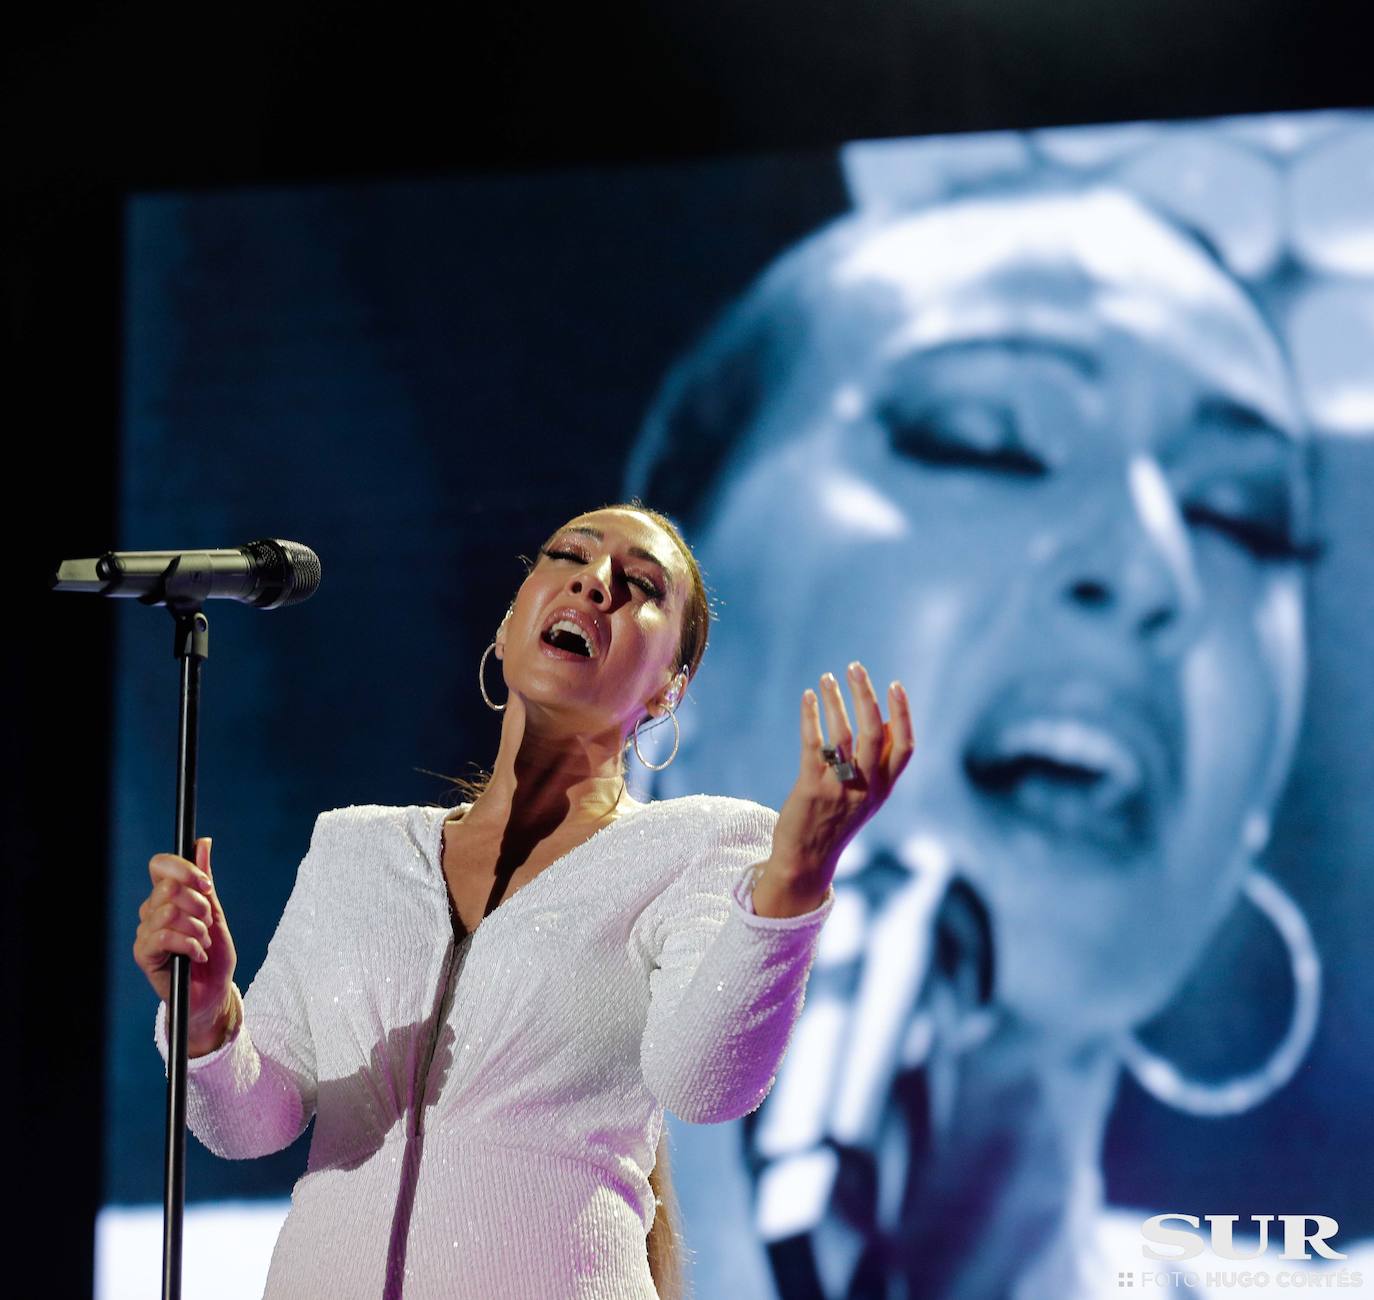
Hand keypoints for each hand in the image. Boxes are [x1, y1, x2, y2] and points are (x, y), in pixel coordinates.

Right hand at [132, 838, 238, 1054]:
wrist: (213, 992)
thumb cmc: (214, 953)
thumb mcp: (215, 912)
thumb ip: (204, 880)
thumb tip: (202, 842)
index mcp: (167, 896)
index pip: (160, 865)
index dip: (185, 869)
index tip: (207, 886)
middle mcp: (151, 910)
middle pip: (168, 887)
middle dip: (198, 904)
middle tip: (208, 924)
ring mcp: (145, 932)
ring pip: (167, 912)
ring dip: (196, 928)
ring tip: (203, 943)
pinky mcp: (143, 954)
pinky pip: (162, 937)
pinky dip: (188, 944)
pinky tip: (197, 955)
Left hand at [757, 662, 914, 914]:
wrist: (807, 861)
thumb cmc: (837, 821)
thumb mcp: (868, 796)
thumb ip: (879, 762)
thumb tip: (884, 719)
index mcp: (884, 787)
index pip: (904, 746)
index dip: (902, 714)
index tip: (895, 685)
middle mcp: (866, 787)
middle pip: (873, 733)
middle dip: (866, 696)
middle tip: (855, 668)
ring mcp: (839, 788)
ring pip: (842, 735)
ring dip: (835, 701)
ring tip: (827, 678)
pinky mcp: (811, 789)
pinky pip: (813, 745)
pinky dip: (811, 717)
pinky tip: (807, 697)